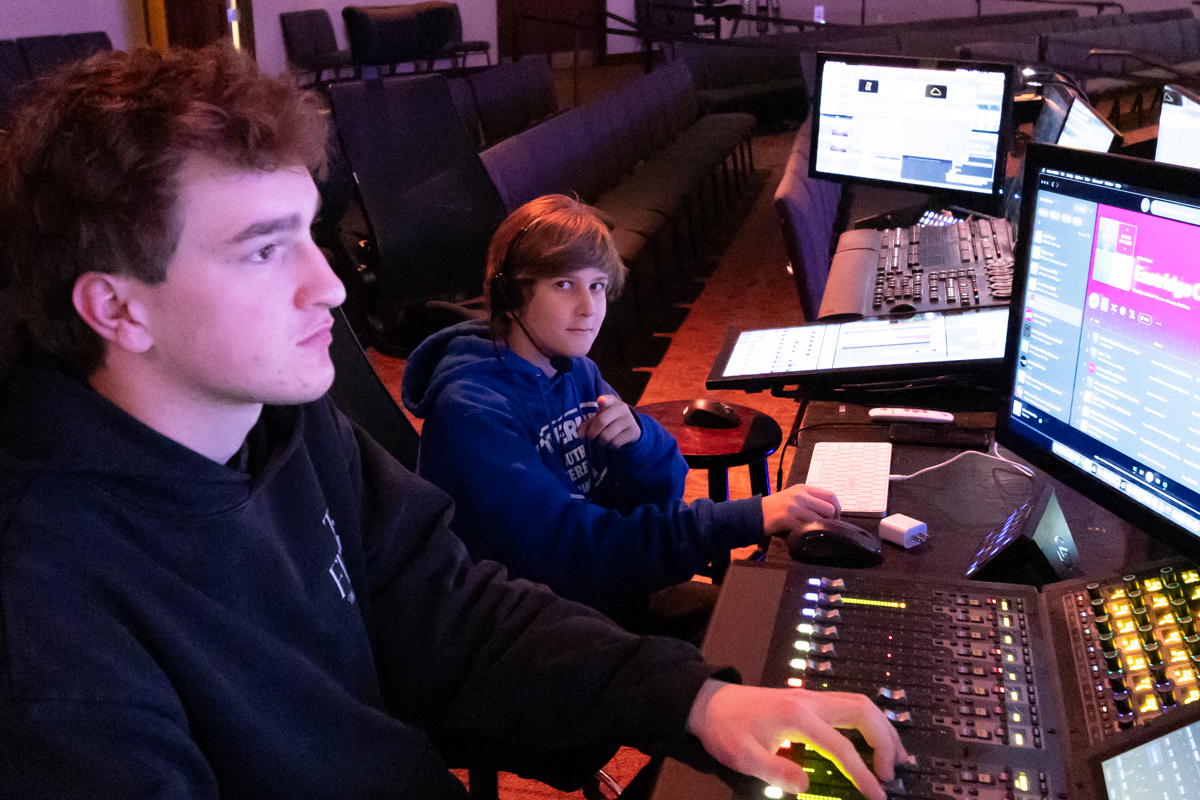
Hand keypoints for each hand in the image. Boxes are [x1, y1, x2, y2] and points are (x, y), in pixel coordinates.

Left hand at [578, 394, 641, 447]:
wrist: (630, 426)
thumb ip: (587, 425)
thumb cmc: (609, 420)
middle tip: (590, 437)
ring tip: (602, 440)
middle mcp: (621, 408)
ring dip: (601, 442)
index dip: (604, 400)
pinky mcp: (634, 431)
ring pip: (607, 436)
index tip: (600, 400)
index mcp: (611, 401)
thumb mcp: (598, 418)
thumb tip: (580, 435)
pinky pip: (615, 443)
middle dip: (592, 433)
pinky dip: (610, 446)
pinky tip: (612, 443)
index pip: (607, 399)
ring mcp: (628, 419)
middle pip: (602, 421)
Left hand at [686, 681, 907, 799]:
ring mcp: (812, 697)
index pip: (841, 746)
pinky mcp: (811, 700)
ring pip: (861, 704)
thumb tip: (805, 784)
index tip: (878, 795)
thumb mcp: (743, 756)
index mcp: (797, 716)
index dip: (862, 773)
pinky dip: (870, 720)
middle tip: (890, 775)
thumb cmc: (726, 729)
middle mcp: (810, 701)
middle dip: (884, 742)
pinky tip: (875, 739)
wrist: (710, 702)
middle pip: (863, 712)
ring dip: (883, 728)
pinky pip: (851, 704)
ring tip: (896, 759)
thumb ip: (774, 771)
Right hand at [761, 483, 839, 535]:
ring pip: (819, 520)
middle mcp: (799, 495)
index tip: (835, 520)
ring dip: (818, 530)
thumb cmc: (776, 509)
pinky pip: (805, 529)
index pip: (831, 496)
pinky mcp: (786, 518)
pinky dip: (806, 535)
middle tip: (825, 529)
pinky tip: (801, 536)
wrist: (754, 515)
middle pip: (829, 509)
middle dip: (830, 522)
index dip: (837, 510)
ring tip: (812, 534)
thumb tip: (832, 514)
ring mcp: (792, 506)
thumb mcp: (794, 499)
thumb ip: (811, 502)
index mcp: (803, 488)